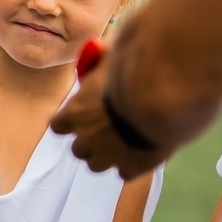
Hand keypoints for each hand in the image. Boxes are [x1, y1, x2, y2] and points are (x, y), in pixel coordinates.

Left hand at [51, 40, 163, 179]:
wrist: (163, 100)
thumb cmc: (134, 72)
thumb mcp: (111, 58)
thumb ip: (100, 57)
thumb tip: (97, 48)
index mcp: (74, 112)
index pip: (58, 126)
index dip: (70, 123)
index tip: (81, 118)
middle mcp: (85, 137)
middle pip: (78, 149)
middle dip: (90, 142)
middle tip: (108, 132)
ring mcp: (108, 156)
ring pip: (97, 165)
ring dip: (108, 156)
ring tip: (125, 144)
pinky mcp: (132, 168)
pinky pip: (124, 173)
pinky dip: (131, 165)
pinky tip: (143, 152)